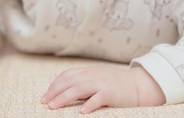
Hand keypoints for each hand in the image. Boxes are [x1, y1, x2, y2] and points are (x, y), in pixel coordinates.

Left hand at [41, 65, 165, 113]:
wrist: (138, 85)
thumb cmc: (116, 85)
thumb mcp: (98, 78)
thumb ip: (83, 81)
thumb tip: (64, 92)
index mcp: (88, 71)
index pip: (67, 75)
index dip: (54, 85)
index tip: (45, 96)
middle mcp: (93, 75)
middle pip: (69, 82)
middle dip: (54, 92)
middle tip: (44, 102)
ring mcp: (102, 83)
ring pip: (78, 89)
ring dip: (64, 98)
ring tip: (54, 107)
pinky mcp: (111, 93)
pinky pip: (98, 98)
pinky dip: (89, 105)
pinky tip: (81, 112)